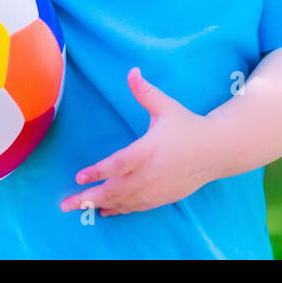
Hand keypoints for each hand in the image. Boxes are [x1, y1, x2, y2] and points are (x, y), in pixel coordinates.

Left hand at [59, 67, 217, 216]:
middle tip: (65, 204)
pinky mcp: (162, 198)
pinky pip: (135, 207)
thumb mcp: (167, 107)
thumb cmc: (188, 126)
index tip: (79, 176)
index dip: (98, 172)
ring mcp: (156, 189)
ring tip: (77, 207)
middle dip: (89, 198)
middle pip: (115, 190)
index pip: (119, 164)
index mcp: (150, 150)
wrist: (216, 151)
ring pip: (123, 202)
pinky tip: (103, 211)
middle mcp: (151, 174)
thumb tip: (132, 71)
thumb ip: (145, 93)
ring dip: (99, 205)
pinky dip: (117, 210)